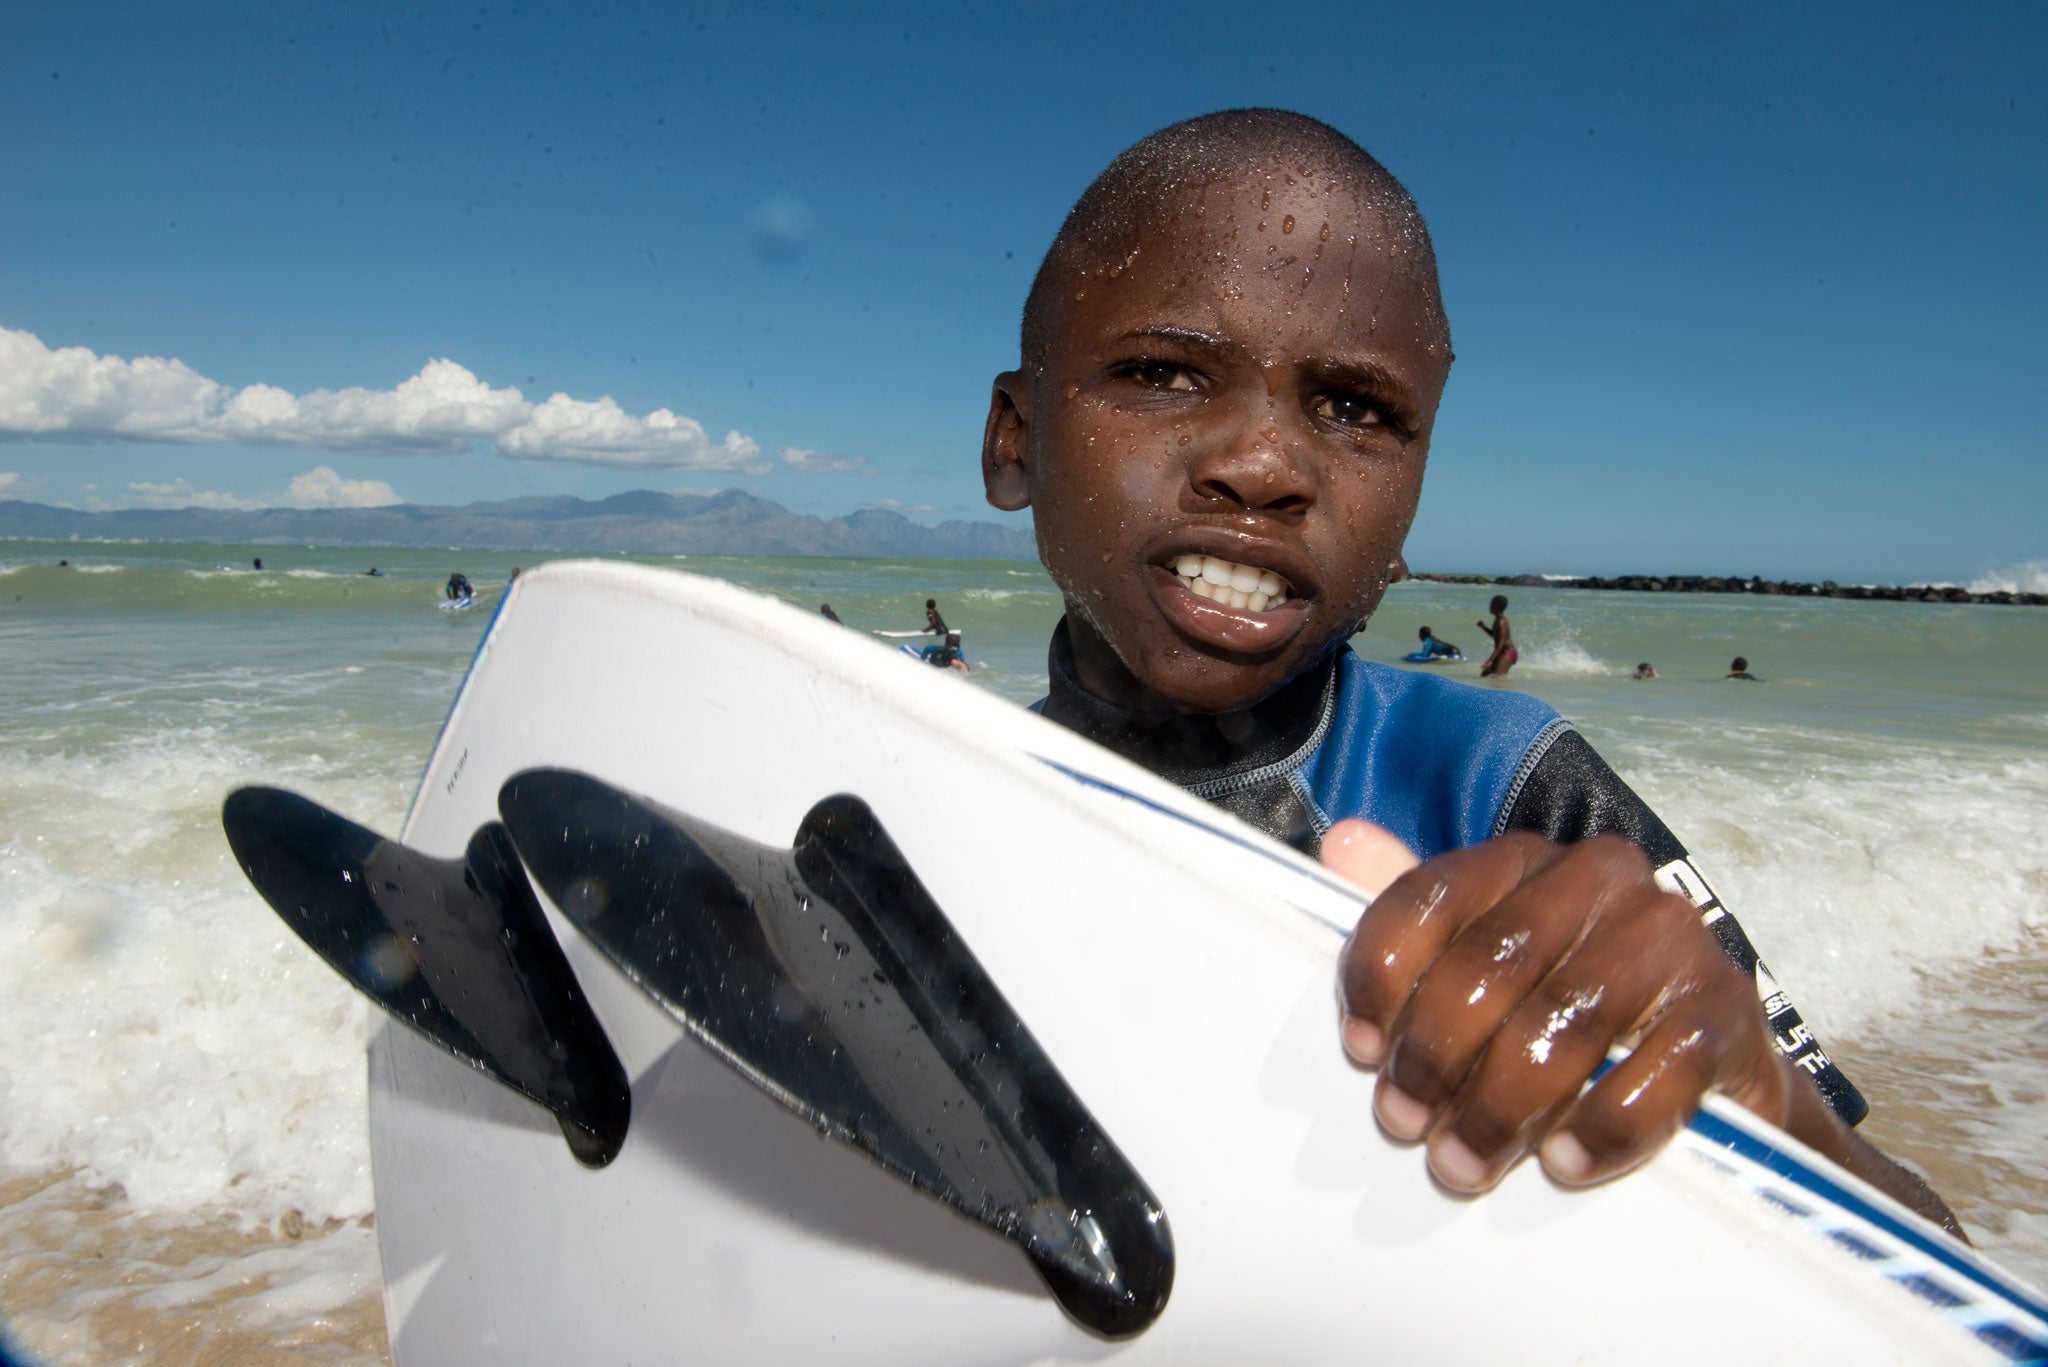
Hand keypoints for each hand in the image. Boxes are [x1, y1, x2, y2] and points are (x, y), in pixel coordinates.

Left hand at [1323, 822, 1830, 1193]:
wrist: (1710, 1069)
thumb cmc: (1572, 1014)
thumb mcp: (1489, 965)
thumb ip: (1420, 917)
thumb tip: (1343, 844)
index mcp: (1526, 861)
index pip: (1432, 895)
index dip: (1383, 975)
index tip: (1362, 1052)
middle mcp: (1601, 879)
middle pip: (1492, 960)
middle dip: (1436, 1054)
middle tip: (1407, 1125)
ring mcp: (1673, 940)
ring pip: (1565, 1018)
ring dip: (1502, 1105)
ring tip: (1465, 1162)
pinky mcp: (1727, 1010)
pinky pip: (1658, 1070)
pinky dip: (1603, 1127)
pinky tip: (1564, 1164)